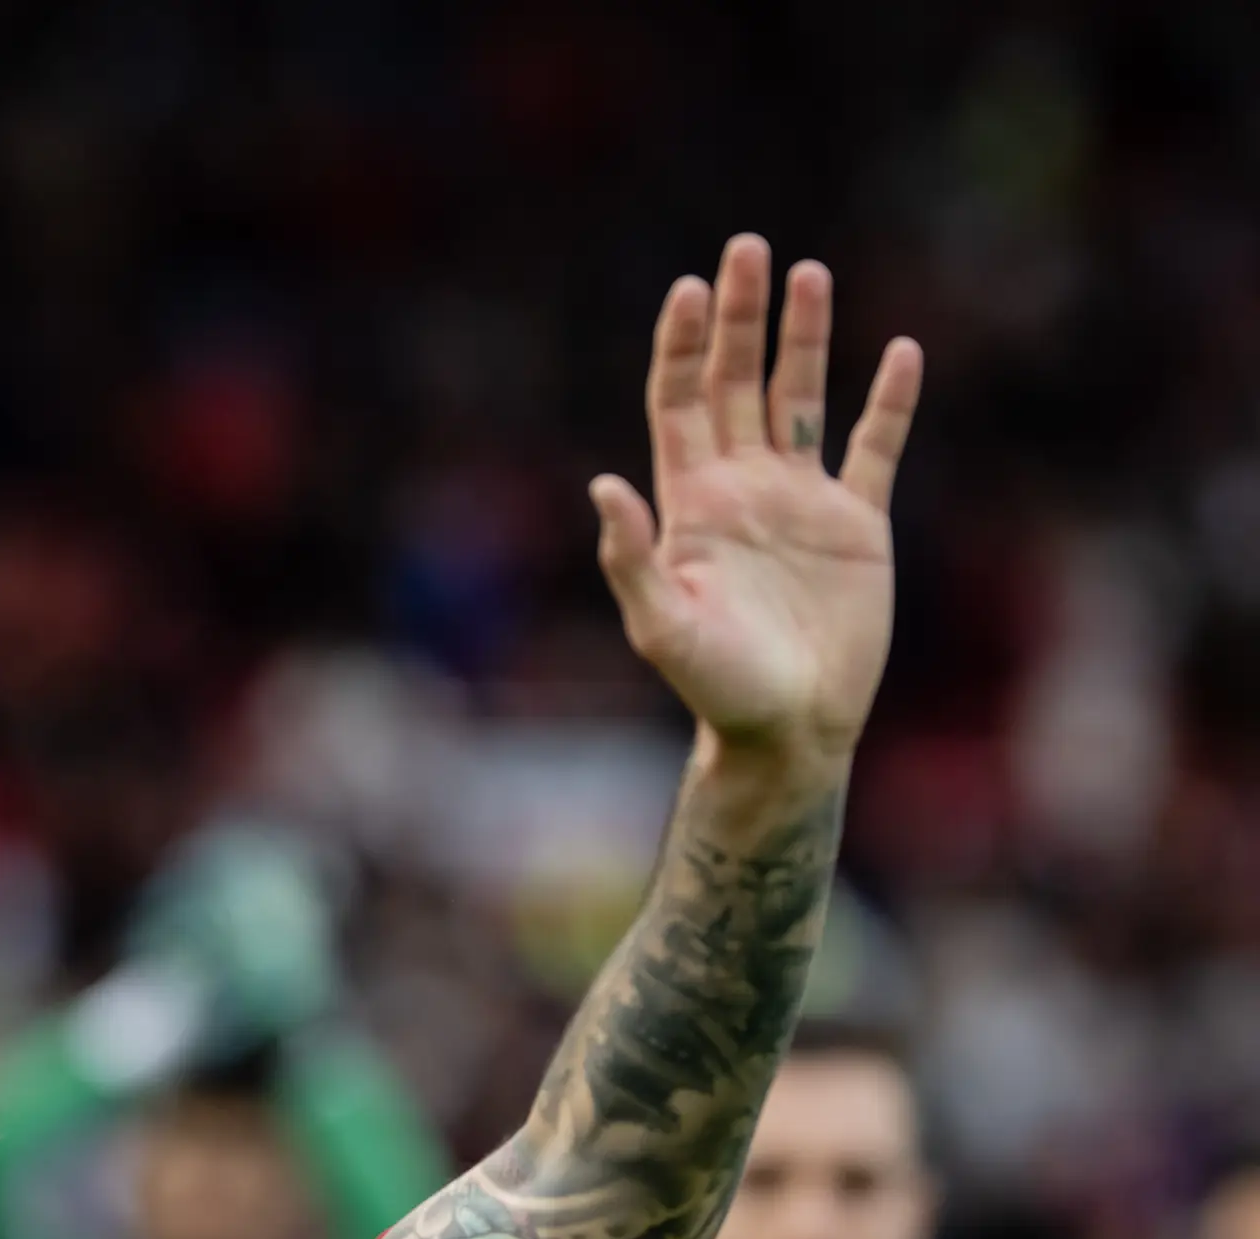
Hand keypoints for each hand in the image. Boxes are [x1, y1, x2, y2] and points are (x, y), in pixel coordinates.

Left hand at [592, 236, 921, 766]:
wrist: (789, 726)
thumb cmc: (716, 686)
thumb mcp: (662, 625)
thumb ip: (630, 558)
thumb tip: (603, 485)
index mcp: (690, 502)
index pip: (679, 403)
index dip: (681, 346)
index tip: (689, 288)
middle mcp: (743, 487)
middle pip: (736, 382)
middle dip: (739, 318)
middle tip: (747, 249)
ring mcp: (800, 500)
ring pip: (801, 398)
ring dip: (805, 338)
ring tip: (809, 273)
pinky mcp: (858, 523)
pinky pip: (875, 447)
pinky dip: (889, 400)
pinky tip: (899, 351)